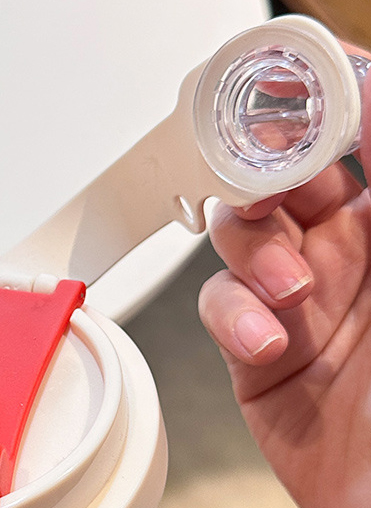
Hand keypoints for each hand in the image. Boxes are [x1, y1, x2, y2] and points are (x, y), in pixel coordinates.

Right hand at [199, 71, 370, 507]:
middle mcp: (349, 255)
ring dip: (254, 254)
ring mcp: (299, 303)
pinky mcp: (258, 354)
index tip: (289, 93)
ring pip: (238, 237)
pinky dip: (234, 316)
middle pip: (276, 179)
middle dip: (262, 176)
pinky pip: (221, 310)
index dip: (313, 109)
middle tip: (265, 184)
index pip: (346, 137)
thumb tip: (370, 83)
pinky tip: (269, 342)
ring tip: (293, 294)